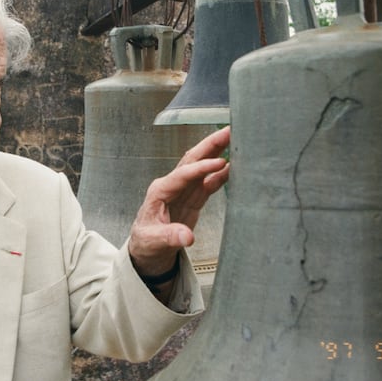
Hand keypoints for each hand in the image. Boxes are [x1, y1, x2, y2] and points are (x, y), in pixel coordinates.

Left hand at [128, 126, 229, 278]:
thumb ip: (169, 237)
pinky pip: (210, 181)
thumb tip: (187, 237)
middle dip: (210, 144)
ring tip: (235, 138)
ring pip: (203, 166)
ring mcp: (184, 190)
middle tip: (229, 131)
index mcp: (161, 190)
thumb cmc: (146, 243)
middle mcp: (173, 185)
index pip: (183, 174)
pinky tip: (235, 164)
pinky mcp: (193, 198)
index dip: (202, 167)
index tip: (220, 162)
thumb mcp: (153, 242)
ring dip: (218, 152)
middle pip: (193, 159)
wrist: (147, 250)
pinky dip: (222, 173)